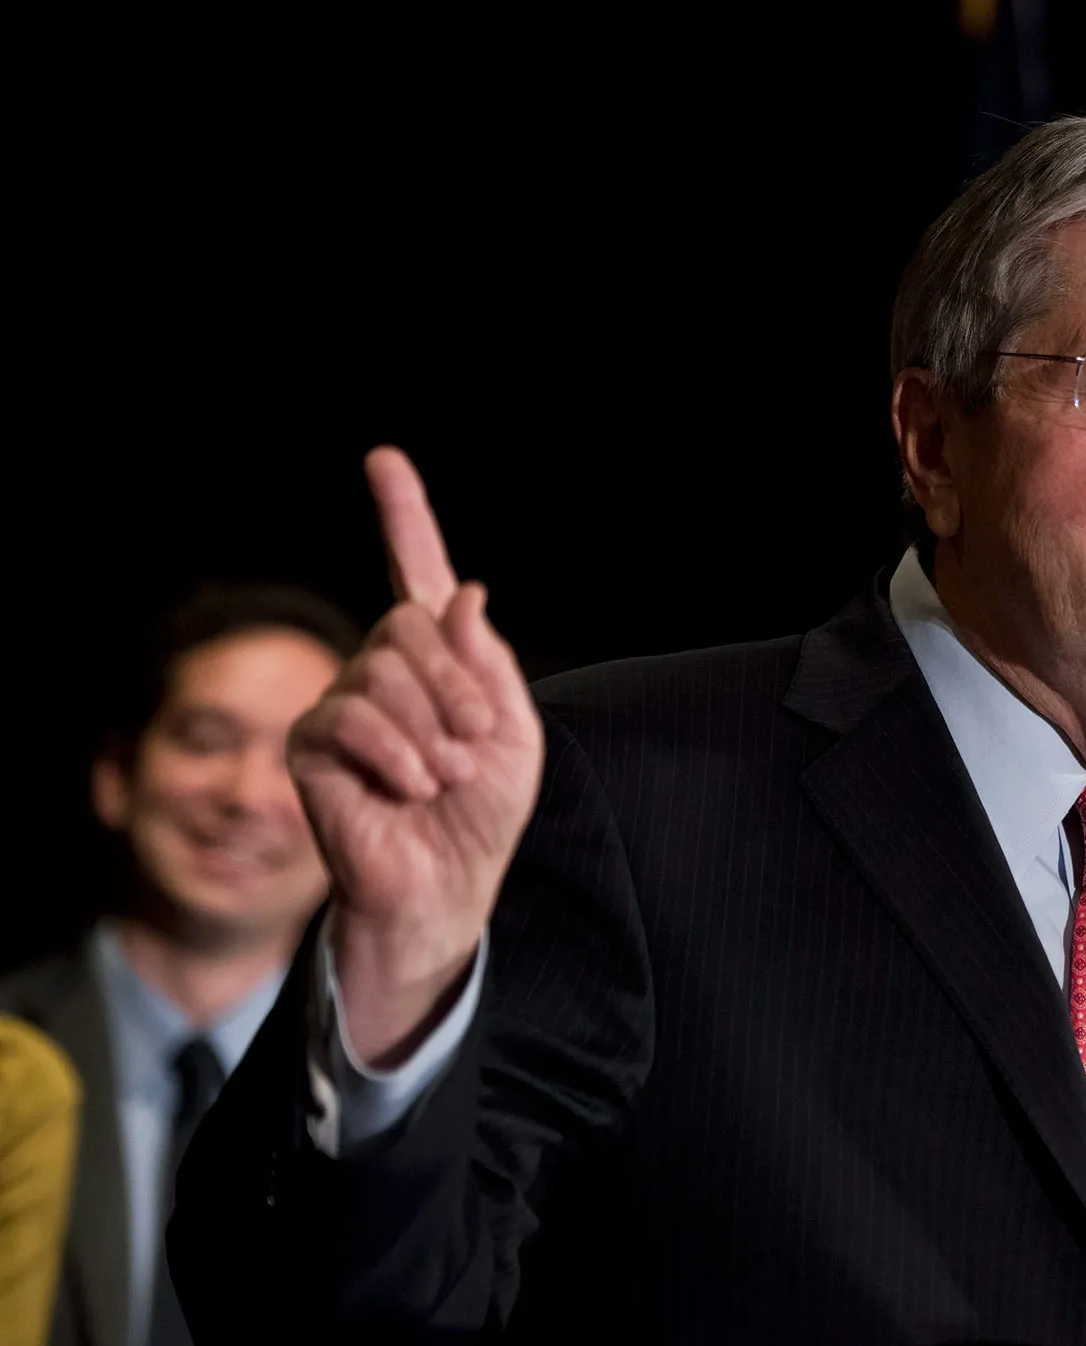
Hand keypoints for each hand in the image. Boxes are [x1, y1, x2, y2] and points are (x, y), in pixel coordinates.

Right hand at [289, 448, 544, 1067]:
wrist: (445, 884)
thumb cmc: (482, 813)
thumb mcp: (513, 735)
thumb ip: (491, 664)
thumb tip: (464, 593)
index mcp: (438, 658)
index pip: (416, 572)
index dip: (402, 516)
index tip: (383, 460)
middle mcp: (383, 667)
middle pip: (412, 626)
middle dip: (457, 687)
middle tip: (473, 744)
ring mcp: (342, 699)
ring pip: (384, 671)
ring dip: (431, 732)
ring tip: (441, 779)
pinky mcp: (311, 742)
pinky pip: (351, 716)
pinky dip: (395, 754)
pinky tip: (407, 788)